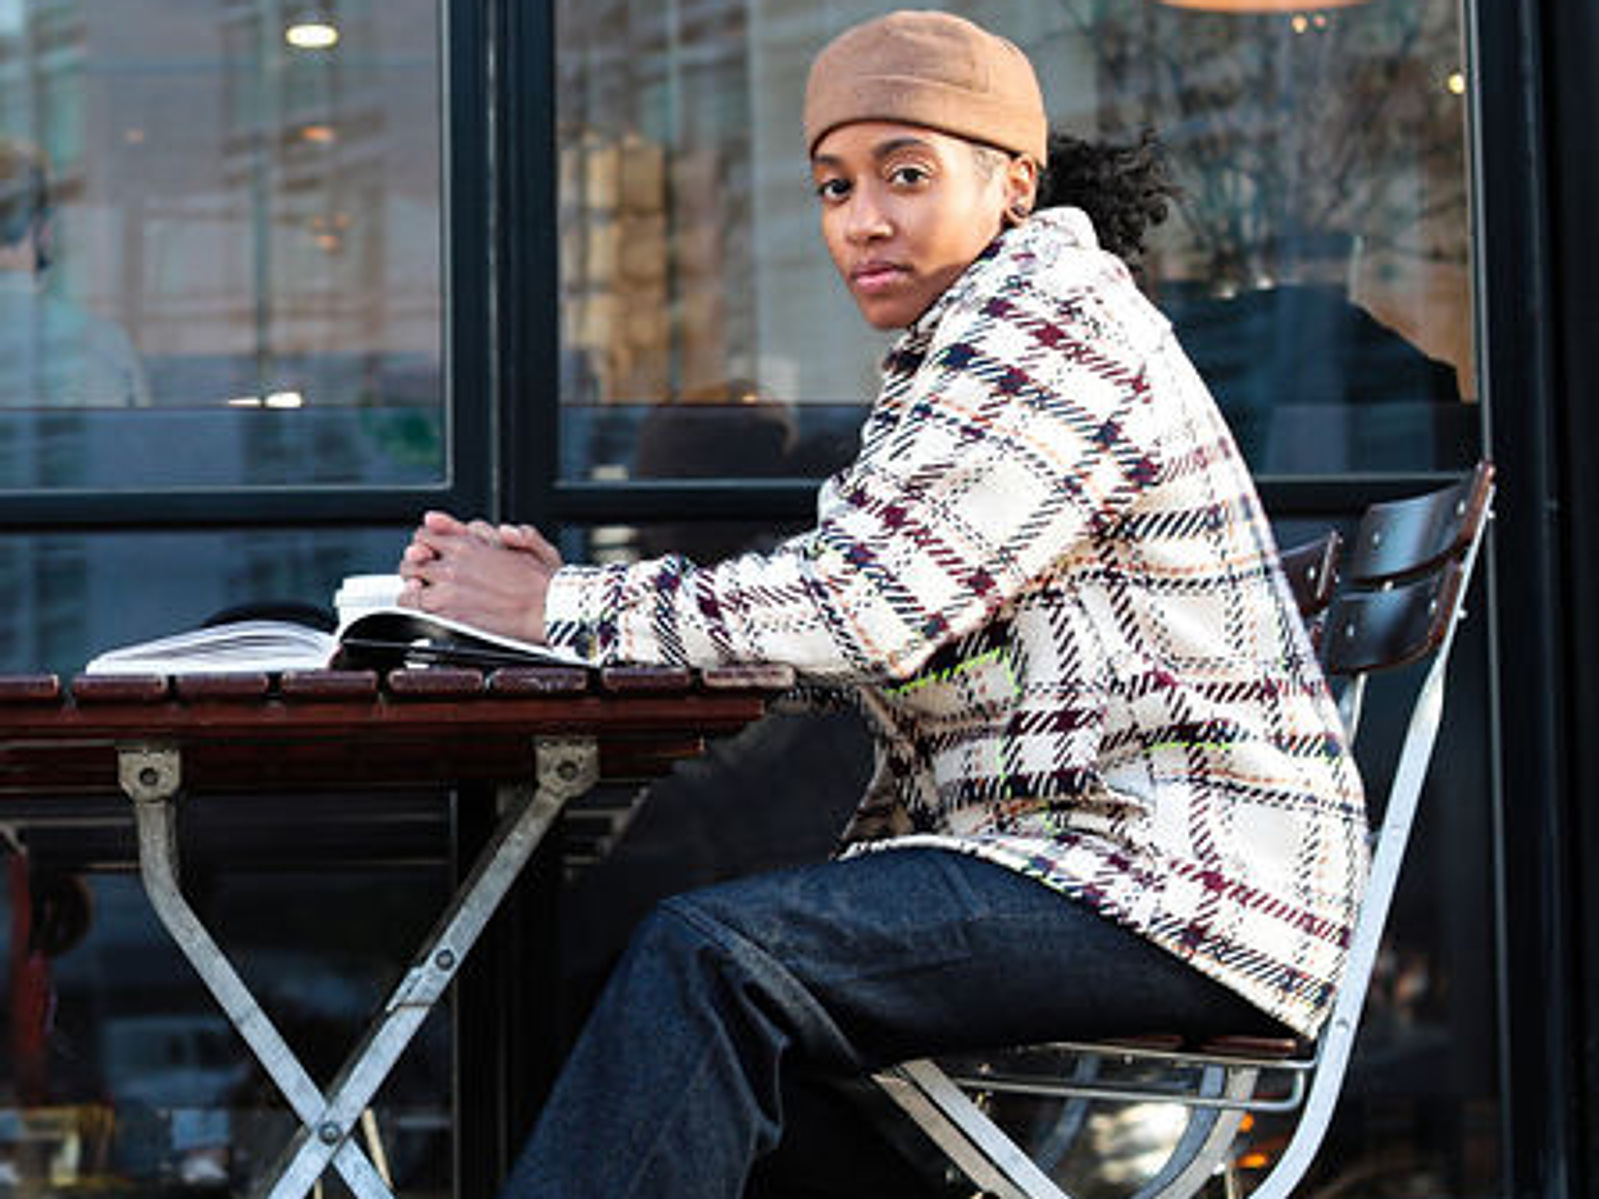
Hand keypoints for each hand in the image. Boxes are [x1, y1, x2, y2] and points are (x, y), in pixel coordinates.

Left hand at [397, 510, 562, 642]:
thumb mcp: (538, 547)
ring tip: (421, 586)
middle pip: (415, 551)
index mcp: (473, 544)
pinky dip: (410, 601)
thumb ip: (519, 533)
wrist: (548, 611)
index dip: (430, 540)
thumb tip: (503, 531)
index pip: (430, 531)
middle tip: (426, 570)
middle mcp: (456, 561)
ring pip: (408, 573)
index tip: (434, 549)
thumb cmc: (546, 586)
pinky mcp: (446, 610)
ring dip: (413, 578)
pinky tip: (419, 602)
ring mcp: (448, 586)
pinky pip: (409, 601)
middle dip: (419, 559)